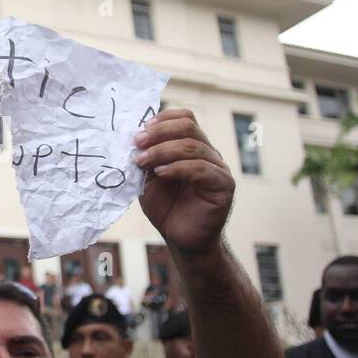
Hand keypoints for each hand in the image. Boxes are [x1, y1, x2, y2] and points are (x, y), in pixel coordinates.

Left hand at [135, 109, 234, 255]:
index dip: (164, 118)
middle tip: (137, 142)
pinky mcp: (223, 186)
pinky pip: (202, 169)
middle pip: (189, 127)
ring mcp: (218, 168)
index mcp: (193, 147)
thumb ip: (146, 159)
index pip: (186, 118)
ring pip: (193, 146)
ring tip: (141, 161)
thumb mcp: (149, 179)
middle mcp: (208, 153)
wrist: (182, 239)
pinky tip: (160, 173)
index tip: (141, 129)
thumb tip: (133, 140)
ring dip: (162, 151)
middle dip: (159, 132)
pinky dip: (178, 168)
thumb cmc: (167, 208)